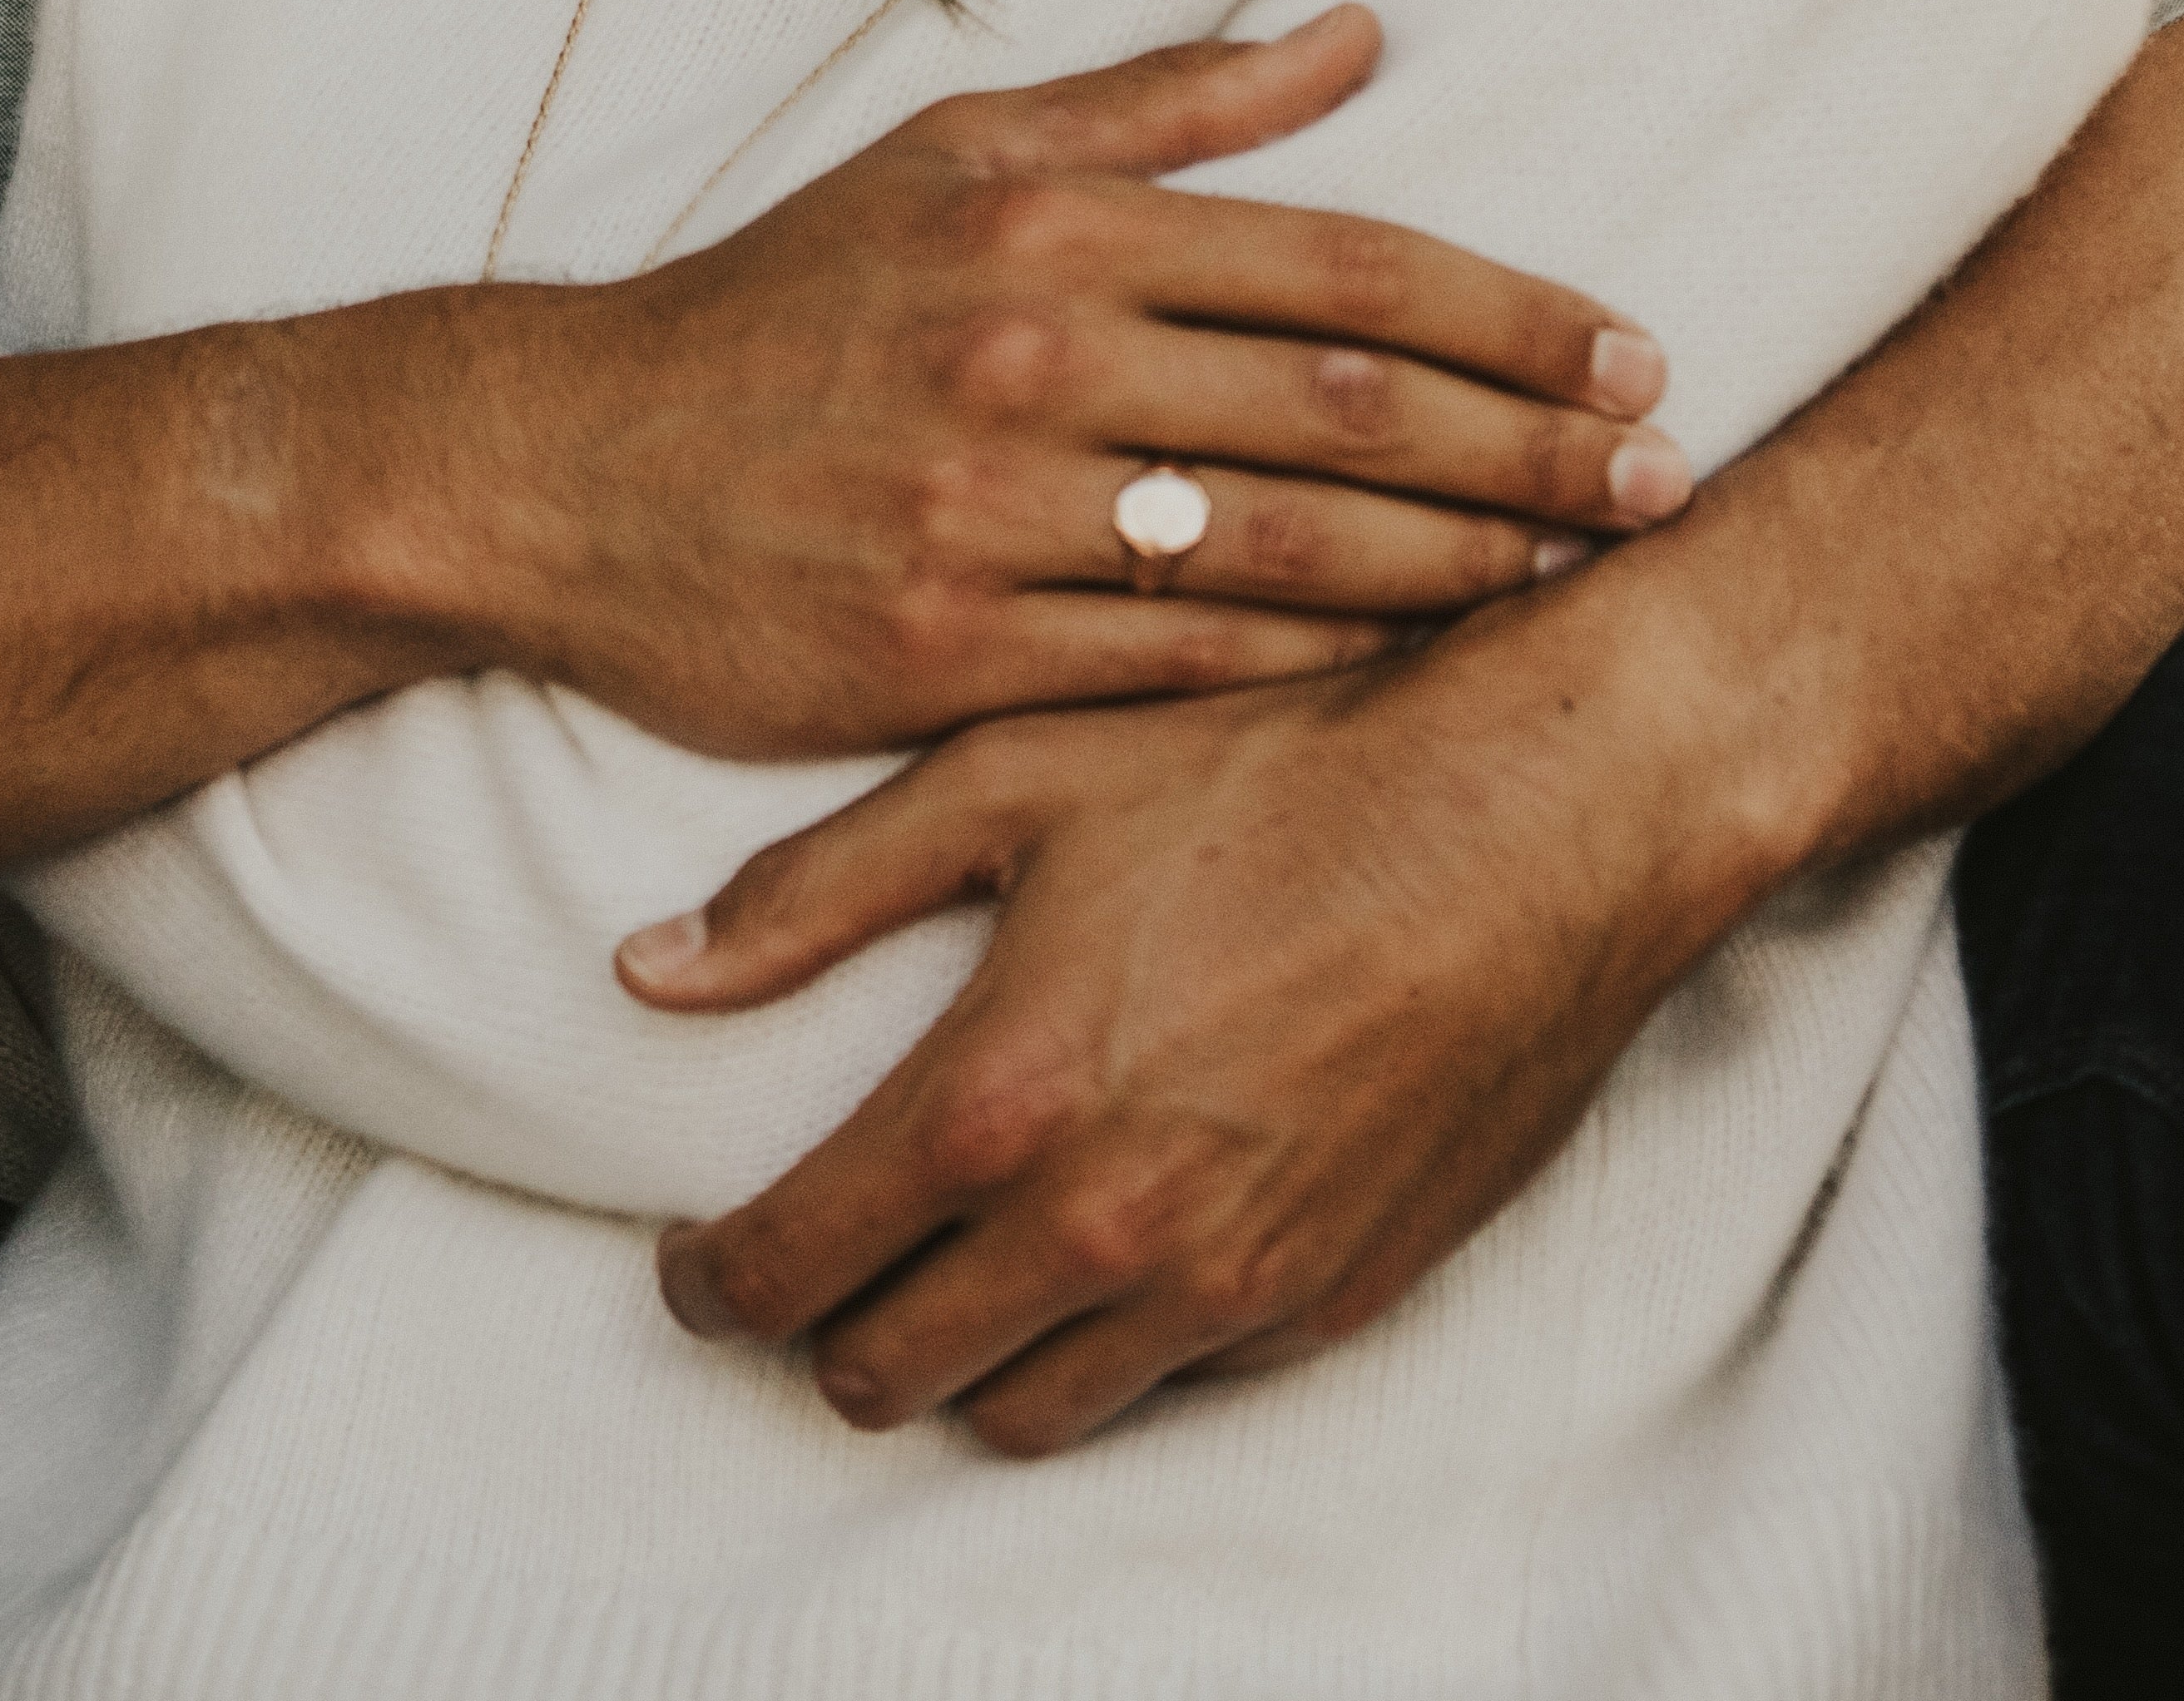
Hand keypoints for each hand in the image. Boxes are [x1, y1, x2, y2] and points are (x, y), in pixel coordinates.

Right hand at [470, 8, 1682, 754]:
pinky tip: (1410, 664)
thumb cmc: (774, 306)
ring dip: (1460, 566)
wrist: (562, 469)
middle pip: (1350, 410)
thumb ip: (1163, 101)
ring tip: (1574, 575)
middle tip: (1664, 482)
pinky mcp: (948, 654)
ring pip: (1289, 547)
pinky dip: (1315, 659)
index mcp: (1044, 223)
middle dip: (1536, 450)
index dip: (1514, 316)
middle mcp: (1028, 358)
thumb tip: (1358, 31)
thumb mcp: (946, 151)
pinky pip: (1182, 663)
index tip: (1634, 356)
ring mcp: (988, 514)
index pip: (1342, 266)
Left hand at [623, 604, 1739, 1452]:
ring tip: (931, 1272)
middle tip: (800, 1265)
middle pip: (892, 1374)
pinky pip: (1167, 1385)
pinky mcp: (1331, 1298)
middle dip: (819, 1336)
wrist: (1536, 817)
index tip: (691, 1260)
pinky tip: (1088, 1249)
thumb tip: (647, 970)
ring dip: (956, 1365)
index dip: (711, 1284)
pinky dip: (1098, 1348)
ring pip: (1027, 1413)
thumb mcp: (1009, 779)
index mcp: (1001, 1097)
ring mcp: (1228, 1283)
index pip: (792, 1268)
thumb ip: (811, 892)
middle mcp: (1106, 1224)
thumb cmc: (1271, 769)